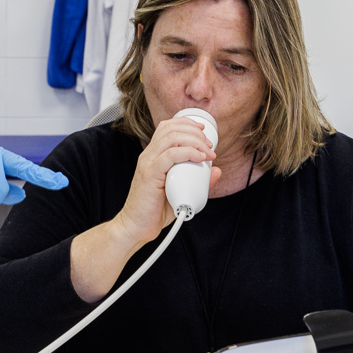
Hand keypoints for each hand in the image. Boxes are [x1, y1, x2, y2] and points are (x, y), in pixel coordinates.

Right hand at [117, 115, 219, 245]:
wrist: (136, 227)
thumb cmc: (155, 211)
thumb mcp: (181, 192)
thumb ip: (198, 181)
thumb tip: (216, 171)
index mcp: (153, 156)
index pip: (167, 127)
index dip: (186, 124)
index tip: (203, 132)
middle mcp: (148, 156)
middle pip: (171, 129)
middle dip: (195, 133)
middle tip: (209, 146)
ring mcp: (148, 163)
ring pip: (172, 137)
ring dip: (194, 141)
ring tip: (207, 151)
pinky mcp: (150, 174)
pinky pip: (170, 155)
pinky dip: (188, 152)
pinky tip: (200, 158)